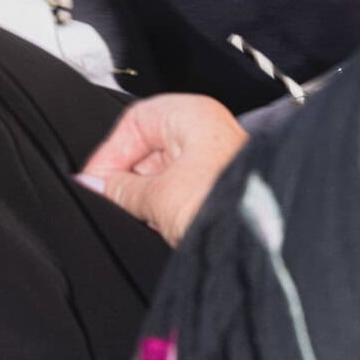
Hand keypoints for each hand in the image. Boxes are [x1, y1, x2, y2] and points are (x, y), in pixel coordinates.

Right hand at [78, 94, 247, 245]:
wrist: (266, 243)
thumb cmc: (226, 207)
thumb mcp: (158, 198)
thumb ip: (121, 190)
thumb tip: (92, 185)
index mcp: (193, 115)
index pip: (136, 123)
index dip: (110, 153)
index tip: (93, 182)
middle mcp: (207, 131)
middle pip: (150, 147)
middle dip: (129, 177)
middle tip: (111, 203)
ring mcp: (217, 159)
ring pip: (166, 171)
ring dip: (148, 195)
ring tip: (140, 217)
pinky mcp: (224, 187)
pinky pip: (182, 189)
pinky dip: (167, 205)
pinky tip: (161, 225)